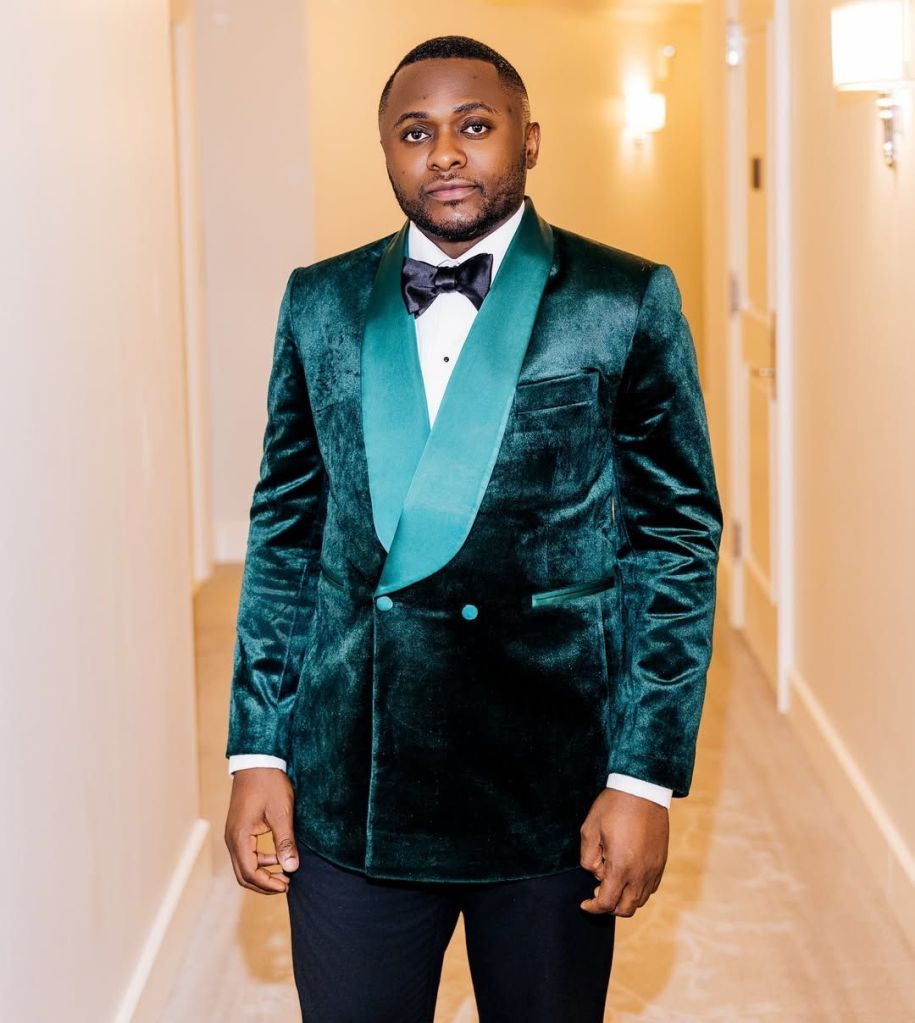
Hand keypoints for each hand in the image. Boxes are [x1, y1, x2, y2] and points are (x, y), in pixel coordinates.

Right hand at [224, 767, 298, 893]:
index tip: (287, 884)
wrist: (257, 761)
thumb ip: (285, 841)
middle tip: (286, 884)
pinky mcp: (238, 829)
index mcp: (240, 836)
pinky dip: (259, 860)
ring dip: (262, 873)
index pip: (250, 872)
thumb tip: (291, 867)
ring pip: (243, 865)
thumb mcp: (281, 813)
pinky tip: (276, 857)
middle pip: (243, 874)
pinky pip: (245, 853)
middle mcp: (232, 838)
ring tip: (284, 873)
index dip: (268, 883)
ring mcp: (233, 834)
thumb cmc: (269, 784)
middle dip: (264, 883)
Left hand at [578, 787, 668, 916]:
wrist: (642, 789)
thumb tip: (596, 873)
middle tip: (597, 893)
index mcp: (621, 867)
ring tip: (612, 882)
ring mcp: (654, 869)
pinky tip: (627, 875)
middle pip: (625, 908)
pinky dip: (637, 890)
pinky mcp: (661, 862)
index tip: (584, 904)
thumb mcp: (590, 830)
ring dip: (624, 899)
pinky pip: (650, 887)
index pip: (606, 903)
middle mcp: (640, 873)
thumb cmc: (613, 807)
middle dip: (609, 907)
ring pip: (640, 900)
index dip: (593, 908)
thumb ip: (588, 858)